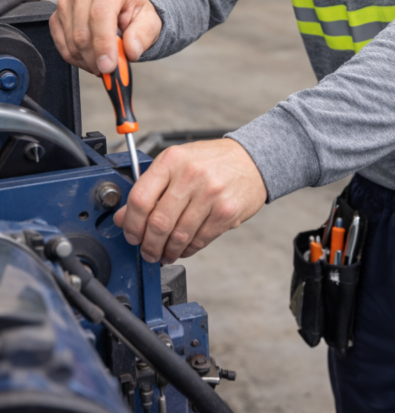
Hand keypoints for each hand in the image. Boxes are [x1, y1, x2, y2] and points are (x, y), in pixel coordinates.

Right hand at [50, 0, 161, 74]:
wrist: (122, 6)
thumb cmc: (134, 11)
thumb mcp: (149, 21)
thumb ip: (143, 35)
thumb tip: (130, 50)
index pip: (100, 15)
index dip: (103, 44)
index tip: (109, 67)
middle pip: (82, 33)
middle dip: (97, 59)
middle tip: (111, 71)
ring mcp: (65, 3)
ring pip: (71, 43)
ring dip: (89, 61)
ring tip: (105, 62)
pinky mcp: (56, 17)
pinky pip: (62, 47)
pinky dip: (78, 60)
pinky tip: (92, 58)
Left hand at [112, 138, 266, 262]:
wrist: (252, 159)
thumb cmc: (211, 161)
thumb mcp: (177, 164)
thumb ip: (150, 188)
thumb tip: (123, 217)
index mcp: (172, 160)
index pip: (140, 198)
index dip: (131, 224)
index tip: (131, 234)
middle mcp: (191, 174)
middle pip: (158, 222)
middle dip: (148, 245)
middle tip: (147, 251)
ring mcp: (211, 193)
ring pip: (179, 236)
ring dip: (168, 251)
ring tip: (165, 253)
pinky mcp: (226, 211)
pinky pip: (199, 240)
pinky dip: (188, 250)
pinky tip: (184, 248)